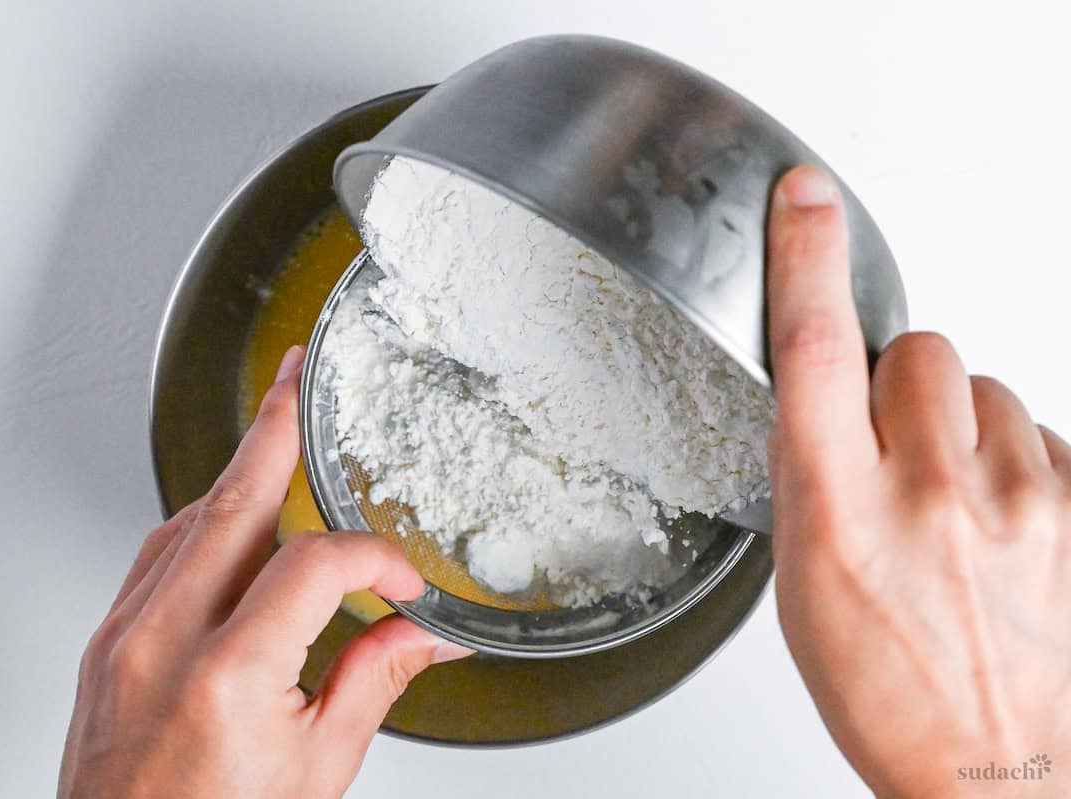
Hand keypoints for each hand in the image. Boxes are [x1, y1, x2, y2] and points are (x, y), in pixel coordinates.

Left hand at [58, 345, 471, 798]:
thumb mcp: (316, 768)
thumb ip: (374, 679)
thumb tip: (426, 633)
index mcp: (227, 677)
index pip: (314, 566)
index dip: (372, 559)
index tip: (401, 582)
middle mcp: (162, 643)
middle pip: (232, 503)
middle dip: (272, 427)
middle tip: (296, 374)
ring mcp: (124, 639)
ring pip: (188, 520)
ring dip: (238, 472)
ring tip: (273, 433)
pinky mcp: (107, 645)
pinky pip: (156, 556)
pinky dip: (203, 521)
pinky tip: (231, 516)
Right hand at [766, 166, 1070, 796]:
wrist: (992, 769)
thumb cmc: (886, 688)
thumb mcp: (803, 583)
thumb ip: (810, 478)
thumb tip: (824, 407)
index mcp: (840, 510)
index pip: (816, 348)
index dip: (805, 258)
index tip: (804, 200)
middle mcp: (933, 493)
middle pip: (916, 349)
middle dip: (896, 381)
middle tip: (892, 451)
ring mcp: (1020, 498)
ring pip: (981, 386)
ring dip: (958, 424)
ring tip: (949, 502)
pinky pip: (1037, 430)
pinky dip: (1011, 459)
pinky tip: (995, 522)